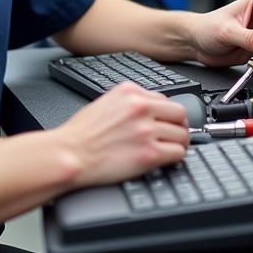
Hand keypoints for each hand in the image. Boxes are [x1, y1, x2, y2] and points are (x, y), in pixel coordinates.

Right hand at [56, 83, 188, 187]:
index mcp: (129, 91)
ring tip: (170, 149)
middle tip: (174, 136)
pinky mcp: (149, 153)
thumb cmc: (80, 134)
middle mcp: (140, 107)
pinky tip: (166, 160)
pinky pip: (178, 153)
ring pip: (182, 134)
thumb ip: (129, 103)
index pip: (164, 99)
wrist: (70, 154)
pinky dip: (175, 158)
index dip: (166, 114)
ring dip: (178, 143)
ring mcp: (146, 130)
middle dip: (178, 126)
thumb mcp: (105, 103)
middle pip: (179, 114)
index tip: (166, 123)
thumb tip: (149, 111)